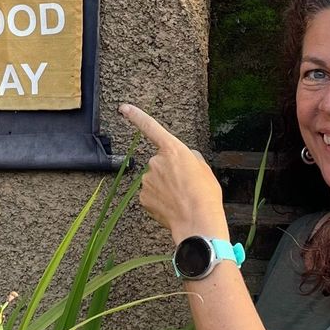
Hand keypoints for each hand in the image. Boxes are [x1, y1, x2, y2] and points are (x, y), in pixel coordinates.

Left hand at [119, 104, 227, 242]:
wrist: (198, 221)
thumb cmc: (205, 195)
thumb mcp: (204, 168)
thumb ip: (189, 157)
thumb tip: (183, 158)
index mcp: (173, 150)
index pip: (151, 127)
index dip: (136, 116)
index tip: (123, 108)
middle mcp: (155, 162)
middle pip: (160, 163)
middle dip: (170, 172)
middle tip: (186, 186)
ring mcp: (147, 180)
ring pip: (155, 181)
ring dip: (165, 187)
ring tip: (181, 198)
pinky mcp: (143, 197)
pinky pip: (151, 195)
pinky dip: (160, 200)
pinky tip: (172, 207)